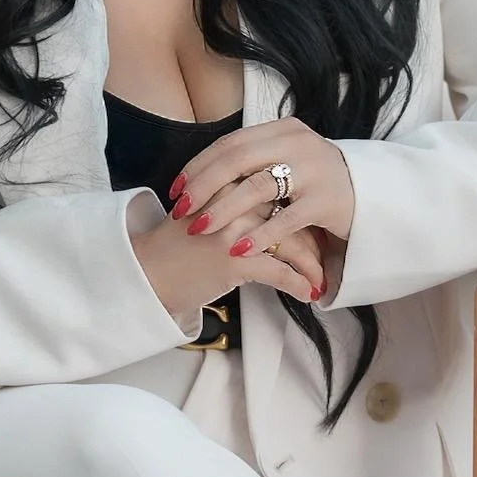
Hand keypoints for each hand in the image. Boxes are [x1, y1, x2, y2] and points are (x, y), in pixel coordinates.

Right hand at [130, 182, 324, 323]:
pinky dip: (297, 284)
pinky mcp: (233, 259)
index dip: (300, 211)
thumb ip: (237, 198)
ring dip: (310, 265)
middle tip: (327, 256)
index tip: (315, 228)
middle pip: (289, 215)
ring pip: (290, 243)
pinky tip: (307, 293)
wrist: (149, 271)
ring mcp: (233, 229)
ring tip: (320, 279)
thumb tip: (276, 207)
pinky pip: (279, 271)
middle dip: (313, 240)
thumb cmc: (178, 244)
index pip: (278, 190)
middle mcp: (233, 200)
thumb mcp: (207, 208)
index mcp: (228, 183)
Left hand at [167, 116, 355, 255]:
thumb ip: (252, 161)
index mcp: (283, 130)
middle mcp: (298, 144)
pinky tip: (238, 248)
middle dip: (204, 185)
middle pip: (238, 160)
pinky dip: (259, 234)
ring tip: (200, 228)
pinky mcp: (327, 202)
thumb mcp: (287, 159)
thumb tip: (200, 175)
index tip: (176, 189)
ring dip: (223, 209)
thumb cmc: (315, 181)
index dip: (199, 165)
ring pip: (257, 187)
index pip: (231, 143)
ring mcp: (315, 171)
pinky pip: (286, 219)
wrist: (371, 195)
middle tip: (182, 209)